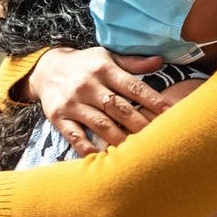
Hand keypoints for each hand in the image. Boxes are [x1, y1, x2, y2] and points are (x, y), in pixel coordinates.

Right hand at [28, 47, 166, 154]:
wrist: (45, 69)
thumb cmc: (85, 64)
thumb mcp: (106, 57)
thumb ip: (133, 63)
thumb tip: (159, 61)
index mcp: (103, 69)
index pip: (133, 87)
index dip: (153, 101)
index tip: (170, 114)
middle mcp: (88, 85)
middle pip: (119, 108)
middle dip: (141, 124)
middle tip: (159, 138)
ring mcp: (72, 102)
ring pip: (100, 124)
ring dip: (120, 139)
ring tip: (138, 153)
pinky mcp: (58, 117)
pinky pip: (75, 136)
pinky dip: (88, 148)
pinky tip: (103, 158)